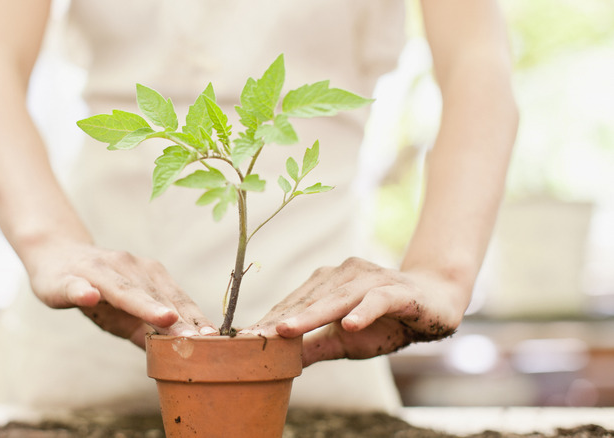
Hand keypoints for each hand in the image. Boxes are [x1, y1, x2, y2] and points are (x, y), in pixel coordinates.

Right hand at [24, 240, 217, 347]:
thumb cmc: (97, 290)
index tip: (213, 339)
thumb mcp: (125, 314)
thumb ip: (148, 332)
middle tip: (196, 337)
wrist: (55, 257)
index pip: (175, 299)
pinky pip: (77, 285)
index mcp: (147, 276)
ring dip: (144, 303)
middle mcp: (128, 267)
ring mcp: (99, 270)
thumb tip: (177, 359)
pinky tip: (89, 296)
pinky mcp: (69, 278)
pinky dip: (83, 290)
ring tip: (165, 318)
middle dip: (177, 316)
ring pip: (123, 289)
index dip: (193, 318)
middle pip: (155, 295)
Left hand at [242, 257, 465, 366]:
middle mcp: (344, 274)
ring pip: (336, 298)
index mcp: (327, 284)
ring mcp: (370, 278)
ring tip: (285, 330)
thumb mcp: (344, 341)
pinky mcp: (397, 289)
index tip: (245, 338)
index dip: (270, 321)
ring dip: (311, 314)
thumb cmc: (386, 322)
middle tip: (255, 336)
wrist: (435, 304)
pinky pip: (377, 299)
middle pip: (308, 299)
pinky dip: (364, 311)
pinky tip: (349, 324)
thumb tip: (278, 362)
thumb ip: (313, 347)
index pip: (294, 304)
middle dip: (281, 319)